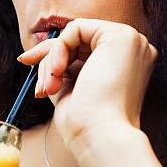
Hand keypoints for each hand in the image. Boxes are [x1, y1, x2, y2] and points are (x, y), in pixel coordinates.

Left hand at [18, 19, 156, 154]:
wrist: (101, 137)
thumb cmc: (88, 124)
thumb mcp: (70, 88)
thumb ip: (60, 65)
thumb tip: (34, 53)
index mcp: (129, 64)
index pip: (86, 48)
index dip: (56, 57)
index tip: (32, 71)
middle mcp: (135, 49)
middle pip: (80, 39)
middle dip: (50, 59)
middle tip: (40, 87)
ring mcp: (131, 40)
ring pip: (75, 34)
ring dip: (52, 60)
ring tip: (50, 89)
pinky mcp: (119, 35)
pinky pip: (75, 29)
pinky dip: (58, 50)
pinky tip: (58, 73)